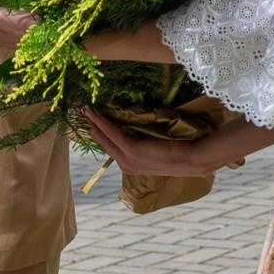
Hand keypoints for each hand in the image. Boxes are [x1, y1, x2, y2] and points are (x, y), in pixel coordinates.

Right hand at [82, 108, 211, 176]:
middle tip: (81, 112)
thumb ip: (145, 141)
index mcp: (131, 165)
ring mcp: (127, 159)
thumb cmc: (180, 150)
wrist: (193, 158)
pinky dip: (102, 121)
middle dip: (91, 126)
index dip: (100, 132)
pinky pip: (112, 132)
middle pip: (103, 142)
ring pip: (105, 137)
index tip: (90, 120)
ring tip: (84, 109)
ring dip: (93, 121)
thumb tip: (138, 124)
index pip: (111, 146)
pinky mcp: (132, 150)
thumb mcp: (158, 147)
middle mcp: (126, 165)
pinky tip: (94, 112)